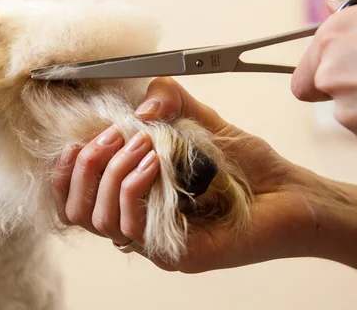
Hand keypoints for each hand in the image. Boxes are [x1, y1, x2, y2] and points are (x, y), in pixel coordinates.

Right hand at [50, 77, 324, 272]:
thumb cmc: (248, 165)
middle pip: (77, 211)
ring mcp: (155, 242)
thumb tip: (140, 106)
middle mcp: (139, 224)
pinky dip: (134, 186)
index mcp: (136, 199)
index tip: (76, 140)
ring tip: (144, 143)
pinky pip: (133, 226)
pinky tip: (155, 160)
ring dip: (113, 172)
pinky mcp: (176, 254)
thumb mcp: (203, 122)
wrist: (292, 193)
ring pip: (100, 219)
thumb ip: (171, 102)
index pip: (76, 200)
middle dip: (87, 165)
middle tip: (116, 134)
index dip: (65, 172)